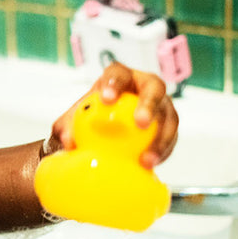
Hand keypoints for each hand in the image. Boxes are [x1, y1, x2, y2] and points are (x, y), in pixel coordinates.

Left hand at [49, 62, 178, 168]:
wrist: (102, 134)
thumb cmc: (88, 119)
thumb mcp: (72, 122)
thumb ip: (66, 128)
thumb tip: (68, 141)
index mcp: (119, 78)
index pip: (119, 74)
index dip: (115, 82)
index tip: (106, 98)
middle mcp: (144, 87)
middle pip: (154, 89)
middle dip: (149, 104)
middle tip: (140, 123)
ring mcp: (161, 105)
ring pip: (169, 117)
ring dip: (161, 138)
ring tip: (147, 159)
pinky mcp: (168, 126)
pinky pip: (171, 138)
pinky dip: (162, 151)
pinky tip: (150, 165)